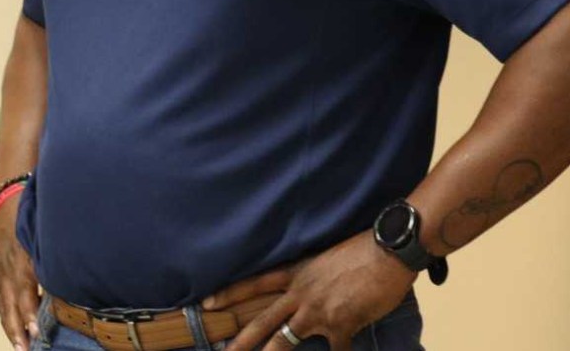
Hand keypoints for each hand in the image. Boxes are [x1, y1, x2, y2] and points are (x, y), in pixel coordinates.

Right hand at [0, 200, 39, 350]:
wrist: (6, 209)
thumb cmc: (31, 223)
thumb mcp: (44, 237)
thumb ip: (53, 259)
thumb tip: (73, 281)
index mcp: (22, 260)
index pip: (25, 291)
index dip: (30, 311)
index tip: (37, 328)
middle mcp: (8, 271)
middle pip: (12, 305)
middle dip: (20, 328)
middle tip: (28, 348)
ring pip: (4, 308)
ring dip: (12, 330)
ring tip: (21, 349)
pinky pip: (0, 304)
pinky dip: (7, 321)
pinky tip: (15, 336)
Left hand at [206, 232, 416, 350]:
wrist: (385, 252)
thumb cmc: (358, 251)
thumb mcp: (323, 259)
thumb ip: (310, 278)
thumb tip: (305, 291)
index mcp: (295, 274)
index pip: (254, 284)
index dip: (230, 293)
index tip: (207, 303)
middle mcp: (301, 294)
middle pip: (263, 320)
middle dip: (242, 341)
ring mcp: (318, 311)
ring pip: (286, 340)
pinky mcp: (342, 324)